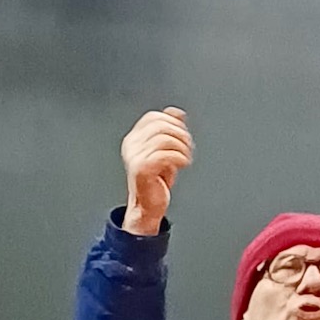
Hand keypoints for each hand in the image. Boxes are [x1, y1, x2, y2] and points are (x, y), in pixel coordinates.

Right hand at [121, 107, 193, 234]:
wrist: (147, 207)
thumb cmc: (155, 181)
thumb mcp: (164, 151)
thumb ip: (169, 130)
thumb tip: (176, 112)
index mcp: (133, 139)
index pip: (152, 117)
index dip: (172, 121)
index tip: (183, 132)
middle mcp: (131, 146)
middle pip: (160, 125)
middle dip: (180, 134)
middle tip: (188, 146)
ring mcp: (135, 157)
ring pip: (165, 139)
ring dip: (182, 147)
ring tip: (186, 156)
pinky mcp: (142, 169)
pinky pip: (167, 154)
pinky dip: (181, 157)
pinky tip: (183, 164)